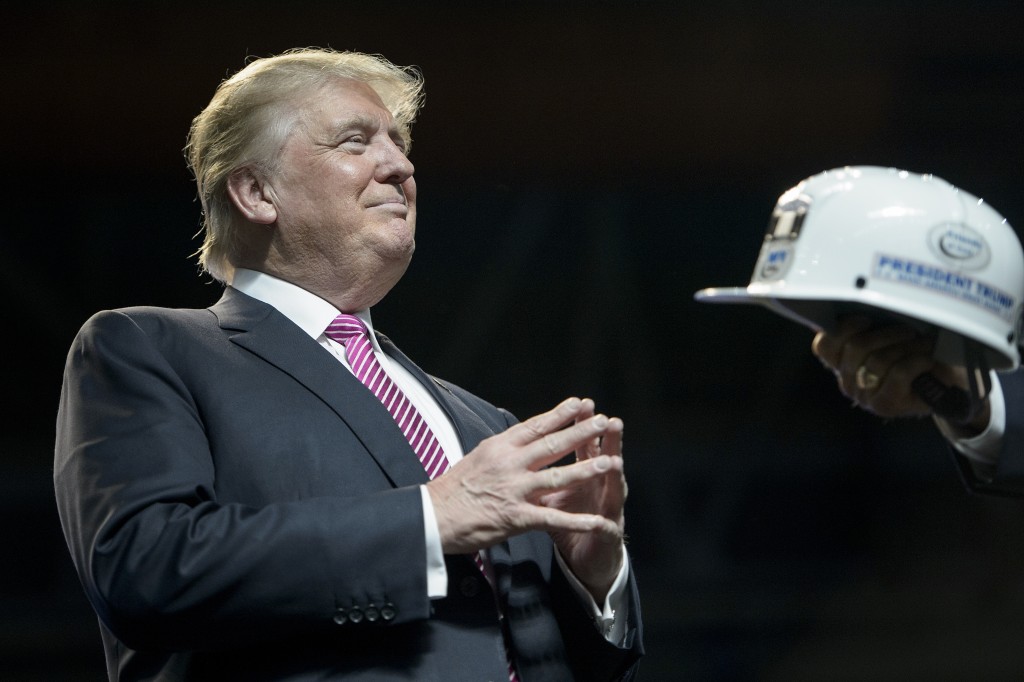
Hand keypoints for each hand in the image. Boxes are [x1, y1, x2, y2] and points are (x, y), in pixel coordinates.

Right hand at [427, 398, 624, 565]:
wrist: (433, 516)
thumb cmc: (453, 489)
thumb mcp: (477, 457)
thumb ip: (503, 449)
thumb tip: (520, 438)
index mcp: (500, 447)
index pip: (536, 426)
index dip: (561, 414)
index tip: (581, 403)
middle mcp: (510, 464)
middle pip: (552, 444)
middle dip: (581, 433)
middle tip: (603, 421)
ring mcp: (514, 490)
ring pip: (558, 476)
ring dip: (586, 469)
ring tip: (609, 461)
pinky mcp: (516, 517)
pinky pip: (553, 518)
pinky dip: (577, 521)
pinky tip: (597, 521)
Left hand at [540, 399, 625, 602]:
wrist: (587, 558)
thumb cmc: (568, 521)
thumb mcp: (553, 494)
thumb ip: (545, 472)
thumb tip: (524, 447)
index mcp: (585, 475)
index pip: (585, 445)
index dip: (583, 426)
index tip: (582, 404)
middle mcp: (600, 488)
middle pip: (604, 460)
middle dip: (606, 441)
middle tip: (610, 420)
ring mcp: (608, 510)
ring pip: (613, 490)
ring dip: (614, 477)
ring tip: (616, 461)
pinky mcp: (607, 536)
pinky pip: (604, 531)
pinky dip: (601, 526)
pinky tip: (601, 522)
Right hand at [811, 316, 988, 430]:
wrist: (949, 385)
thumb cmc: (919, 353)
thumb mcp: (894, 335)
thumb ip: (874, 324)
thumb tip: (869, 301)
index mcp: (843, 361)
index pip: (824, 345)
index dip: (843, 328)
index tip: (867, 319)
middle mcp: (848, 380)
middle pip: (855, 348)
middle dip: (887, 334)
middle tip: (909, 331)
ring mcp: (864, 395)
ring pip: (877, 361)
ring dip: (907, 347)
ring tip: (924, 345)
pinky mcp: (884, 405)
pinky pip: (897, 374)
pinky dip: (917, 362)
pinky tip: (927, 361)